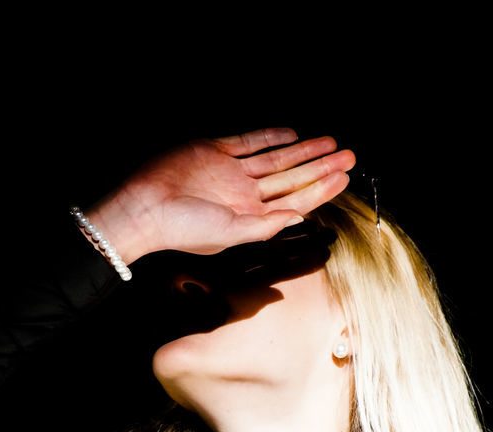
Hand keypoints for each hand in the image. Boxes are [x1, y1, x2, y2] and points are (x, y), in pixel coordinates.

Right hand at [85, 128, 354, 262]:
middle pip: (291, 178)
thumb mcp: (230, 234)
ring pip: (276, 159)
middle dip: (321, 167)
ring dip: (303, 152)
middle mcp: (244, 194)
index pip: (294, 201)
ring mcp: (230, 172)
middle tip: (348, 156)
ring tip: (330, 144)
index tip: (344, 178)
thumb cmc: (182, 229)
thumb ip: (266, 226)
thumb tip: (300, 217)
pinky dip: (269, 137)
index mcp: (249, 217)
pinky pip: (248, 142)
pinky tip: (291, 136)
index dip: (321, 189)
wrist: (144, 207)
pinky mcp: (213, 151)